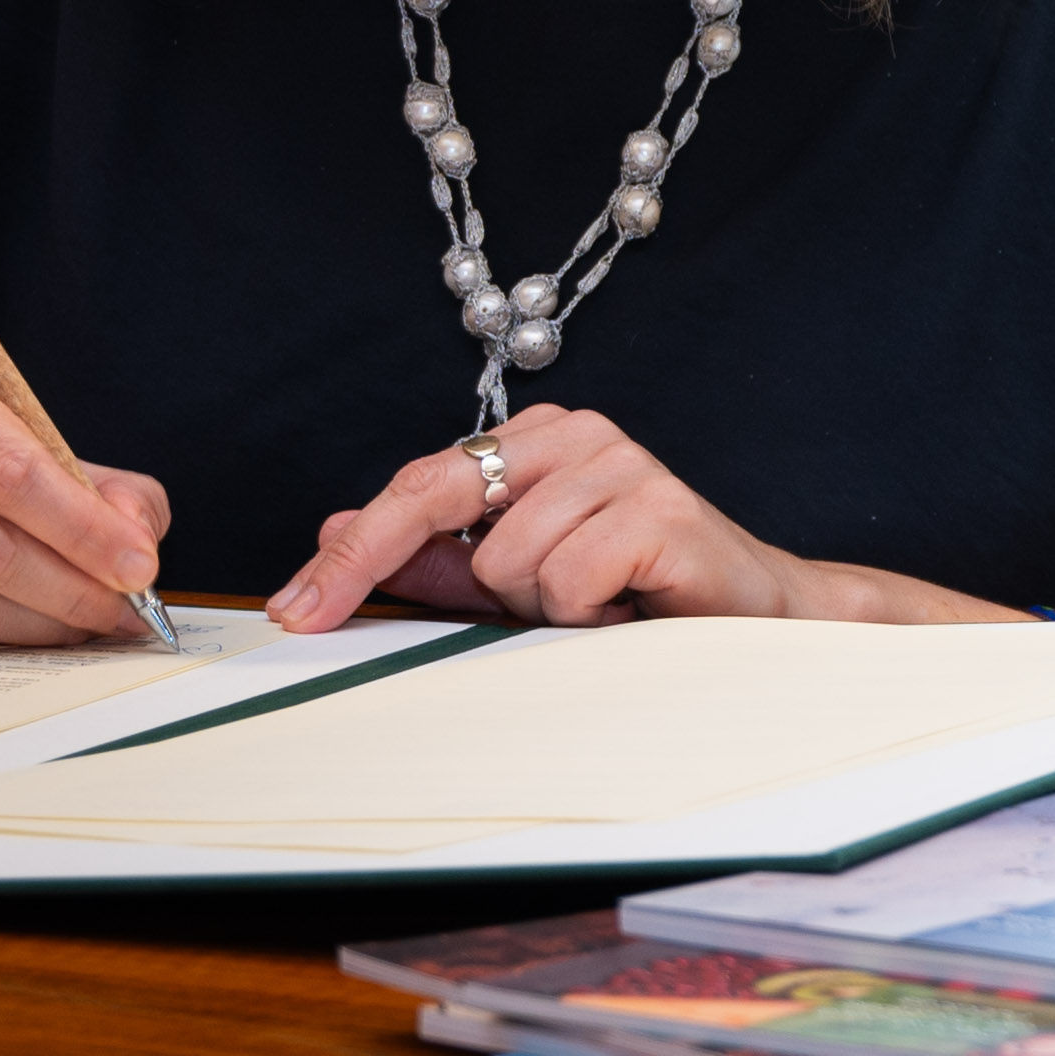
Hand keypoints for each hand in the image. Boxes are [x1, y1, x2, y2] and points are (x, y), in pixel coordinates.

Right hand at [0, 362, 172, 645]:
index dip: (82, 528)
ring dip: (43, 623)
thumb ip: (105, 484)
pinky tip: (45, 630)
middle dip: (72, 588)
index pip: (12, 472)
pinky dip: (4, 636)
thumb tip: (136, 542)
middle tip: (126, 609)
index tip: (138, 566)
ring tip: (95, 625)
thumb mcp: (33, 435)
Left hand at [267, 407, 830, 632]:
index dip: (350, 548)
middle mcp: (579, 434)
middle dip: (427, 575)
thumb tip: (339, 531)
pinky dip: (589, 614)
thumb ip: (439, 561)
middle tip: (425, 616)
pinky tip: (632, 607)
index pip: (419, 483)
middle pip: (443, 508)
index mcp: (541, 441)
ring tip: (603, 607)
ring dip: (545, 608)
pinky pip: (566, 579)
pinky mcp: (659, 508)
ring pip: (505, 560)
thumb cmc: (641, 596)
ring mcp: (622, 464)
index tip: (294, 609)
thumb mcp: (523, 585)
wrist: (760, 621)